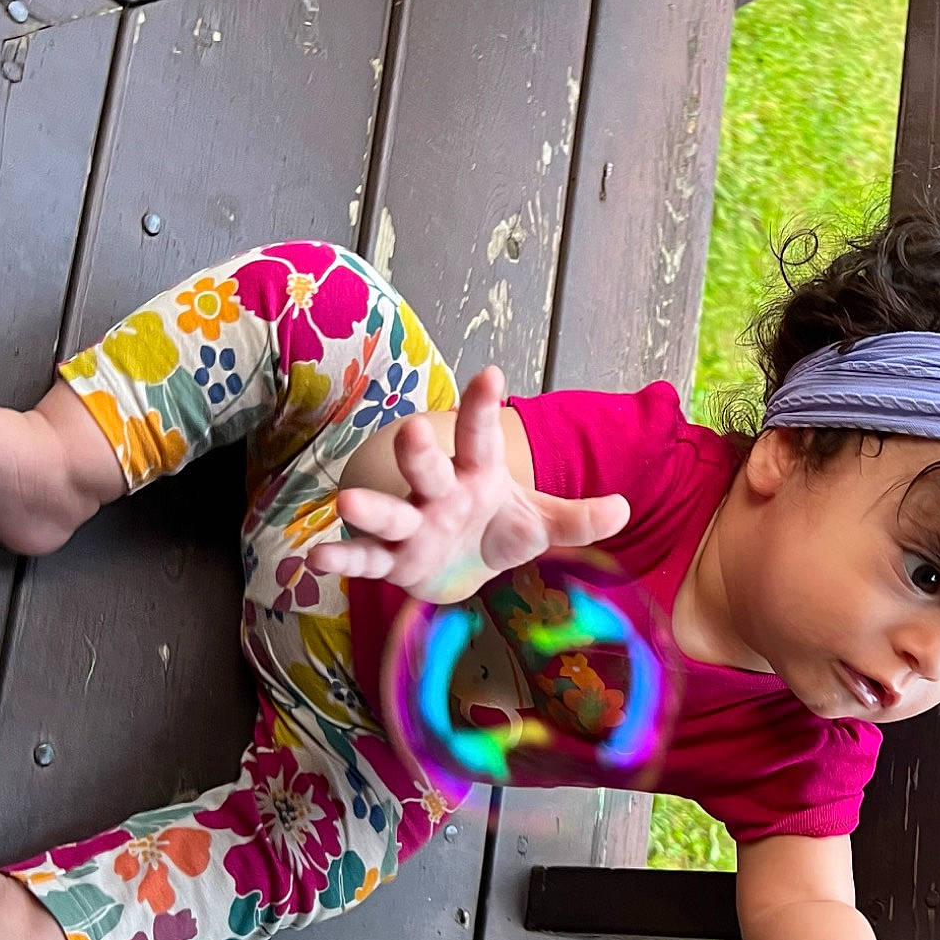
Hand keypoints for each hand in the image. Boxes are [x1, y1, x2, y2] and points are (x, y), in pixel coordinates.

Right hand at [308, 365, 628, 604]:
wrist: (463, 566)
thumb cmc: (497, 528)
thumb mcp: (541, 524)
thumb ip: (578, 518)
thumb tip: (623, 509)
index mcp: (477, 473)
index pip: (481, 436)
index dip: (483, 406)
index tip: (491, 373)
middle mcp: (439, 492)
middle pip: (427, 467)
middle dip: (419, 451)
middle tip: (414, 431)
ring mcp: (412, 524)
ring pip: (389, 513)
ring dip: (369, 510)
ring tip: (346, 503)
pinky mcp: (394, 560)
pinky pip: (366, 558)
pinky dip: (343, 560)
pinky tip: (315, 559)